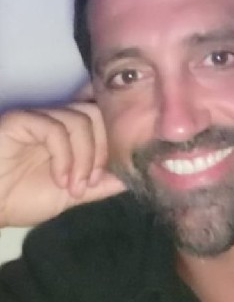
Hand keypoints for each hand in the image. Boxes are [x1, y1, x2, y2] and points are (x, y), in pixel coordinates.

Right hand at [0, 102, 125, 227]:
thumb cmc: (24, 197)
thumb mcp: (73, 193)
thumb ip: (102, 183)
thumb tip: (133, 176)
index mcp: (73, 133)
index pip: (104, 119)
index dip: (115, 141)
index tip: (115, 171)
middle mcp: (59, 120)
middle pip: (97, 114)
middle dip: (103, 149)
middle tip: (92, 181)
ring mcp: (41, 117)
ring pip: (80, 120)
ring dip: (85, 157)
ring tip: (74, 185)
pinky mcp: (22, 120)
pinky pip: (55, 128)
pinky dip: (64, 155)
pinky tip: (60, 178)